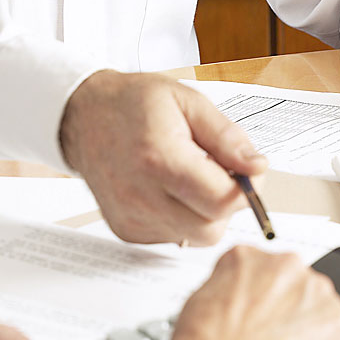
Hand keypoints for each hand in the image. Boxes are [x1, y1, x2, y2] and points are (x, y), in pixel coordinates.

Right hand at [59, 70, 265, 244]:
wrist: (83, 116)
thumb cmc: (133, 104)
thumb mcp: (188, 102)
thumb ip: (227, 137)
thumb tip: (257, 168)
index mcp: (160, 159)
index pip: (223, 201)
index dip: (246, 189)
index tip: (245, 171)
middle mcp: (141, 195)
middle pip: (211, 229)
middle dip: (225, 204)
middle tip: (215, 172)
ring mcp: (131, 217)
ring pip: (194, 238)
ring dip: (204, 213)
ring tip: (189, 178)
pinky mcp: (126, 230)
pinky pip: (173, 237)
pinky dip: (181, 218)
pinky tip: (168, 190)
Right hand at [150, 247, 339, 339]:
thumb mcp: (201, 299)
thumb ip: (231, 290)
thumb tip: (240, 305)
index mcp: (250, 256)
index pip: (262, 269)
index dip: (258, 297)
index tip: (257, 314)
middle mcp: (288, 265)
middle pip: (294, 286)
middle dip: (286, 310)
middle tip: (269, 339)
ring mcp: (318, 293)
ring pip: (318, 310)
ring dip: (306, 330)